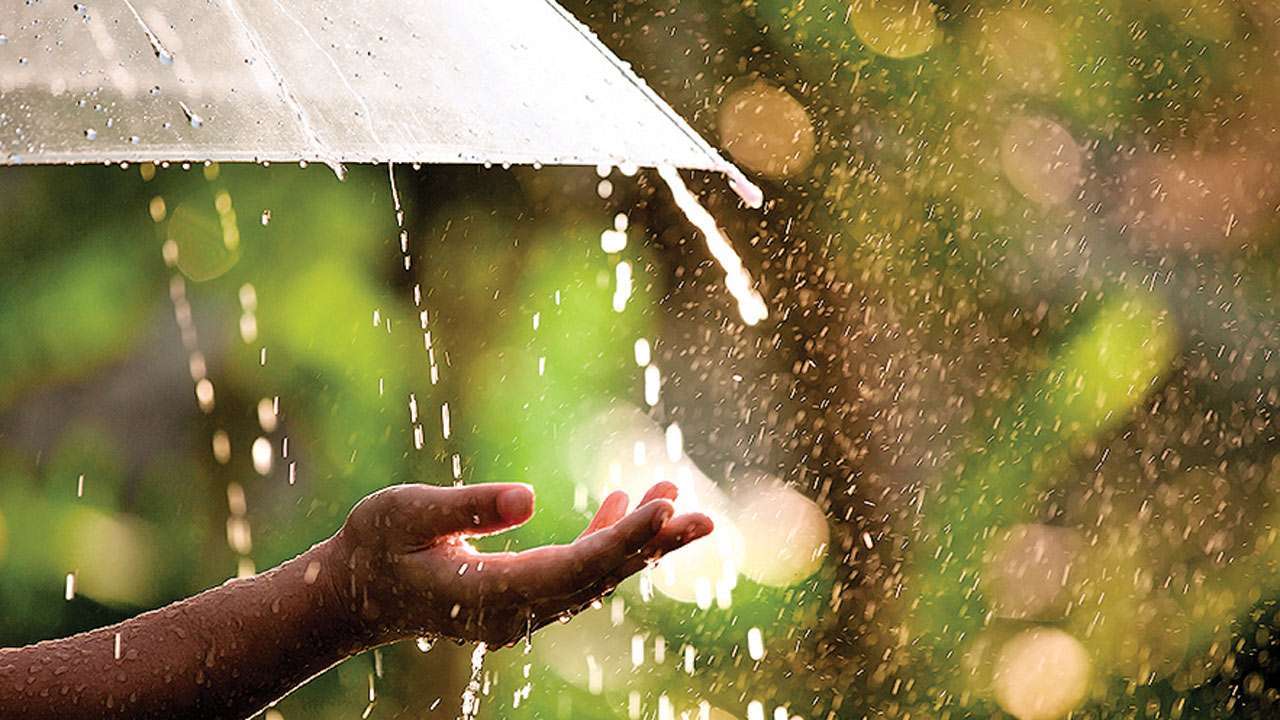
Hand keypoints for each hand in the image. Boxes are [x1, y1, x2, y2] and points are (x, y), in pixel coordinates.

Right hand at [324, 481, 712, 646]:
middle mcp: (517, 611)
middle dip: (653, 545)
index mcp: (491, 594)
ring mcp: (523, 609)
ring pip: (597, 576)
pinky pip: (578, 571)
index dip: (621, 539)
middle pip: (600, 577)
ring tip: (678, 499)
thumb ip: (466, 507)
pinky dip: (607, 540)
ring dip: (639, 541)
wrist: (354, 592)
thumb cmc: (373, 546)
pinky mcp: (523, 596)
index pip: (573, 568)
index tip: (663, 511)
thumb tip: (527, 497)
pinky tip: (626, 503)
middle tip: (705, 517)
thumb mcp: (405, 514)